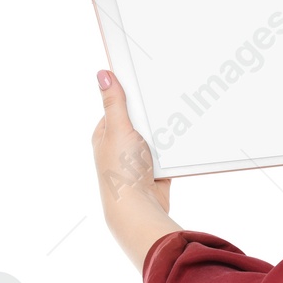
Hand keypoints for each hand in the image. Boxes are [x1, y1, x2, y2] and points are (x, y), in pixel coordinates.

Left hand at [92, 68, 179, 267]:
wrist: (139, 208)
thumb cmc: (121, 171)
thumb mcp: (118, 129)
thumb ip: (114, 102)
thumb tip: (102, 74)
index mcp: (106, 132)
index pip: (119, 103)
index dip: (133, 91)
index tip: (148, 79)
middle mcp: (120, 144)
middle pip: (142, 118)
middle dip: (154, 113)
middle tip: (168, 101)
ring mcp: (137, 157)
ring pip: (157, 134)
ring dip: (166, 131)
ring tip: (175, 123)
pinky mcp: (154, 168)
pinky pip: (168, 150)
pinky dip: (174, 147)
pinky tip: (180, 142)